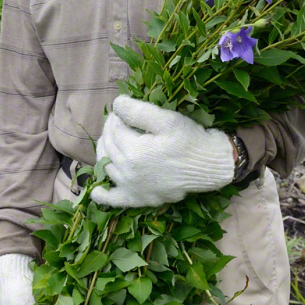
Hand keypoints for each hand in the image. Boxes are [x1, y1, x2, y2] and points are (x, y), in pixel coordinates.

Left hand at [90, 96, 234, 207]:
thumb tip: (115, 104)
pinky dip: (102, 195)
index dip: (115, 116)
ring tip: (112, 141)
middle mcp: (128, 172)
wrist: (209, 166)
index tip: (122, 110)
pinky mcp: (139, 199)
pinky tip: (95, 190)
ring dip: (104, 152)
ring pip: (106, 167)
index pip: (114, 129)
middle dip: (109, 130)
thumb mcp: (167, 119)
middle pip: (108, 146)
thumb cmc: (189, 139)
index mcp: (133, 151)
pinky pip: (113, 200)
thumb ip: (138, 111)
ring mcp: (132, 187)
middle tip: (118, 121)